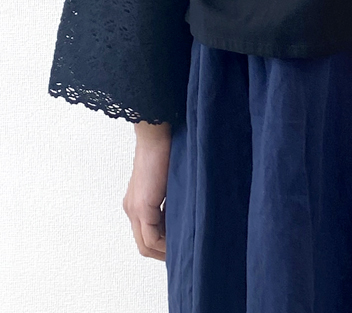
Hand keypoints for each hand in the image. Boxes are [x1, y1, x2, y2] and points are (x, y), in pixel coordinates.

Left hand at [122, 121, 171, 259]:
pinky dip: (165, 243)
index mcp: (136, 204)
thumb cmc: (165, 150)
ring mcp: (134, 209)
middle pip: (144, 245)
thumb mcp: (168, 183)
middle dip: (163, 253)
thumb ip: (170, 201)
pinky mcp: (141, 207)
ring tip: (184, 248)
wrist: (155, 134)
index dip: (162, 246)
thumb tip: (182, 216)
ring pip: (146, 244)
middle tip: (183, 253)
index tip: (180, 245)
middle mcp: (131, 209)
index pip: (146, 236)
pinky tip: (180, 239)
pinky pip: (151, 237)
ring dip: (164, 251)